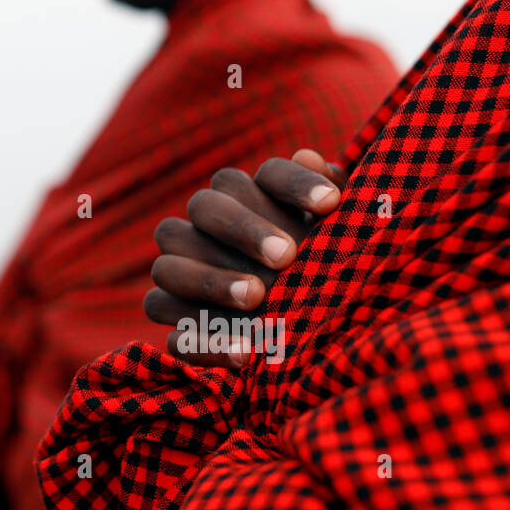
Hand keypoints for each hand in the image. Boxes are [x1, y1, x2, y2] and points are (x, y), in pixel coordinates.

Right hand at [144, 148, 348, 367]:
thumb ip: (330, 196)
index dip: (294, 183)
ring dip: (211, 280)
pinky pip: (169, 328)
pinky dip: (204, 340)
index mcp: (246, 197)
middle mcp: (202, 227)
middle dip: (244, 229)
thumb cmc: (327, 272)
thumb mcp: (340, 237)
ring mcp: (178, 273)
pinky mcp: (173, 323)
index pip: (263, 175)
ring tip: (256, 298)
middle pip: (205, 208)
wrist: (313, 336)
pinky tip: (247, 352)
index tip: (333, 203)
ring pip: (169, 265)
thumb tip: (310, 157)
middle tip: (287, 256)